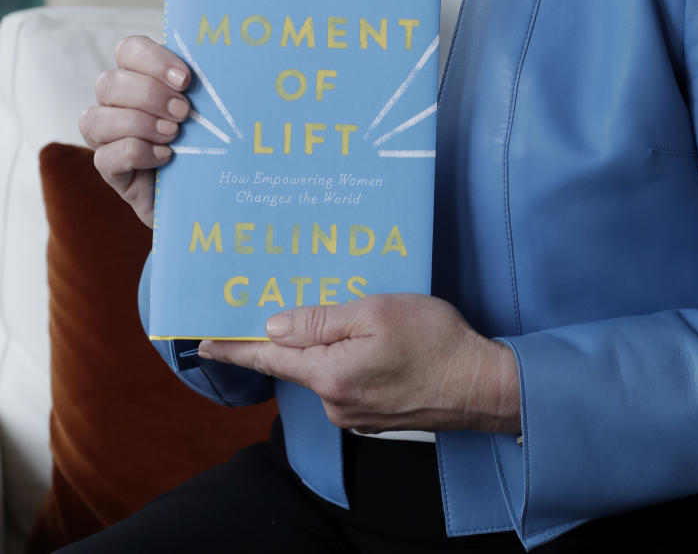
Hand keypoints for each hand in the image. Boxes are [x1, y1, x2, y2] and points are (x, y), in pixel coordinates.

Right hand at [78, 34, 191, 226]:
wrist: (207, 188)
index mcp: (139, 77)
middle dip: (149, 96)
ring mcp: (106, 138)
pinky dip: (137, 153)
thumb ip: (203, 84)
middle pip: (109, 83)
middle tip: (184, 112)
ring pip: (95, 119)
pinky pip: (105, 156)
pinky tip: (165, 157)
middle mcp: (115, 104)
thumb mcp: (207, 107)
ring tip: (173, 135)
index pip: (128, 50)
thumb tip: (217, 65)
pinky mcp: (110, 171)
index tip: (185, 80)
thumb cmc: (207, 138)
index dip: (153, 60)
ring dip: (139, 124)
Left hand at [198, 294, 521, 434]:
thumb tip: (275, 326)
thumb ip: (322, 319)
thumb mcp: (376, 312)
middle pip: (297, 362)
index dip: (235, 348)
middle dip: (291, 333)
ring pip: (324, 369)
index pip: (269, 359)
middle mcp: (335, 401)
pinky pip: (346, 379)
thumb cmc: (435, 342)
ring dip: (326, 343)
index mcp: (329, 374)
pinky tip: (369, 338)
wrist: (481, 385)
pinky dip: (346, 358)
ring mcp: (354, 412)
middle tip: (285, 296)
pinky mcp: (374, 413)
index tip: (203, 343)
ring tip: (344, 310)